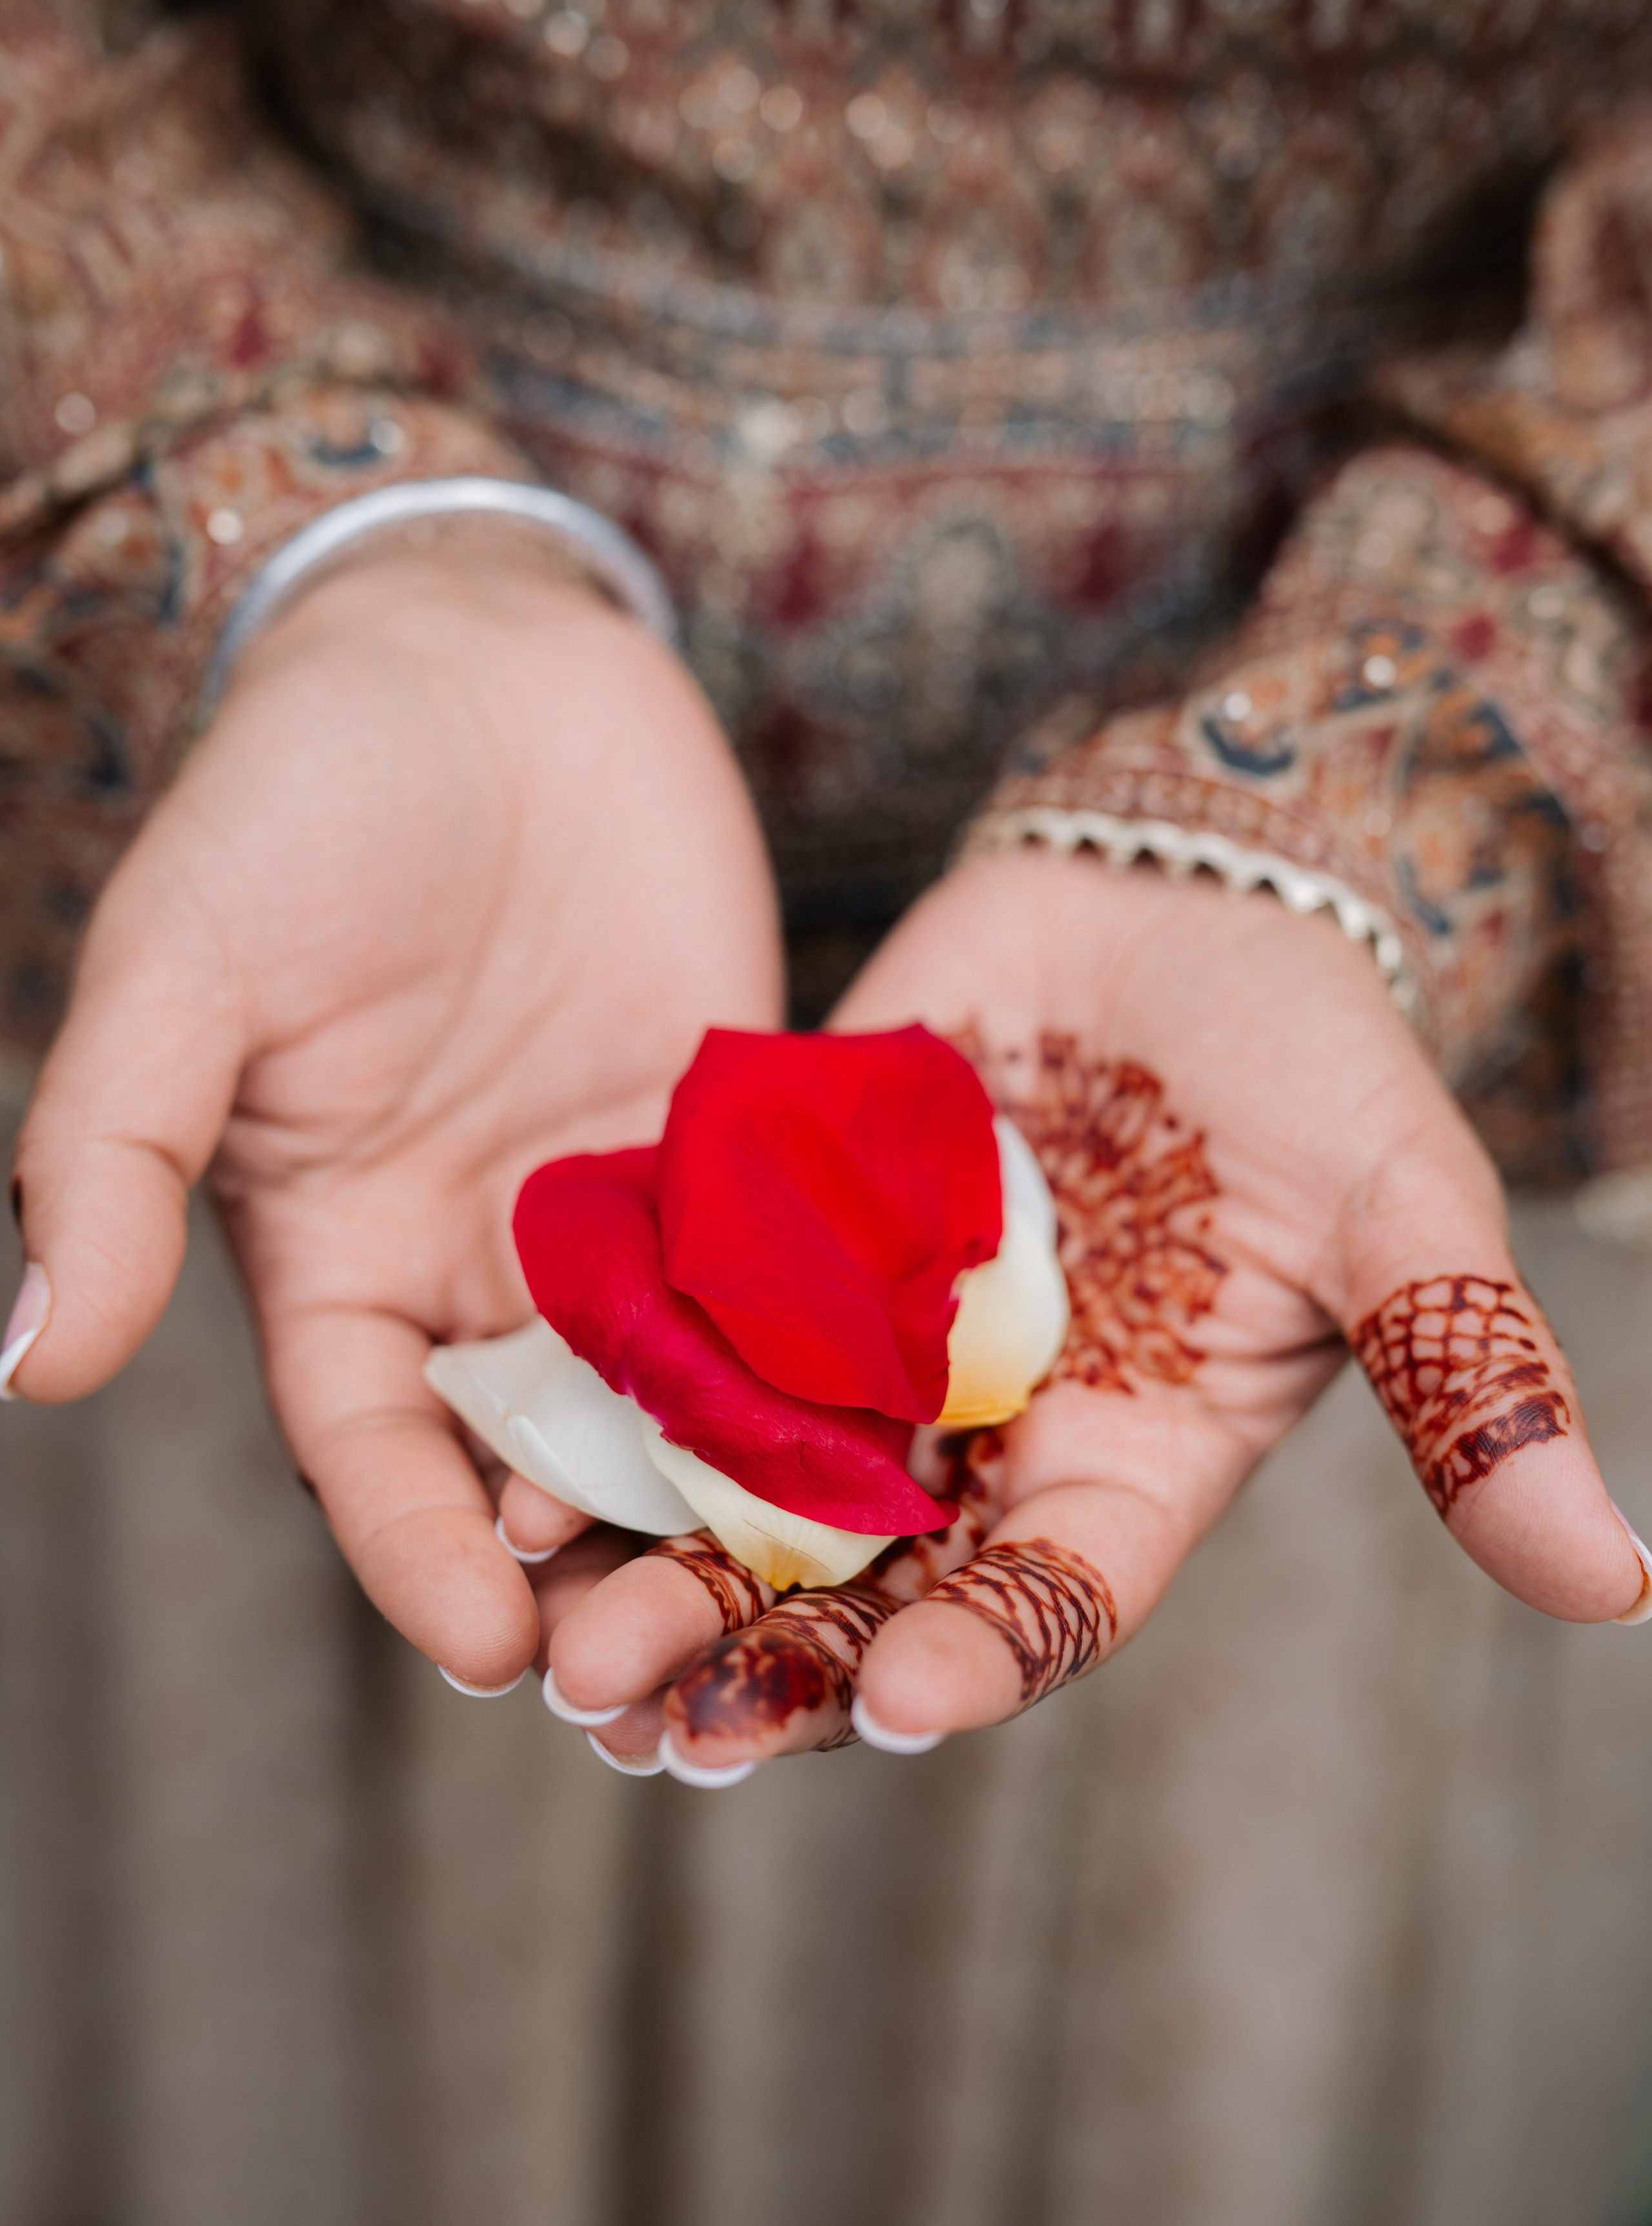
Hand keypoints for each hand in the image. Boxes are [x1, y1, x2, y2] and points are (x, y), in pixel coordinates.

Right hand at [5, 534, 782, 1685]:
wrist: (481, 666)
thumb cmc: (300, 799)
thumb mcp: (186, 968)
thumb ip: (118, 1156)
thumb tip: (32, 1361)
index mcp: (337, 1256)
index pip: (371, 1448)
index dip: (420, 1551)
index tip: (489, 1646)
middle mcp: (480, 1262)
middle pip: (537, 1458)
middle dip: (596, 1563)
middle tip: (677, 1664)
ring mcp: (617, 1208)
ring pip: (676, 1391)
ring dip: (730, 1488)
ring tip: (807, 1583)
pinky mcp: (733, 1140)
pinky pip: (785, 1266)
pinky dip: (828, 1343)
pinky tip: (901, 1412)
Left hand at [534, 851, 1645, 1777]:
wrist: (1179, 893)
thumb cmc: (1313, 1057)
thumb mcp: (1400, 1211)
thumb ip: (1468, 1381)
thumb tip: (1623, 1585)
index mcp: (1126, 1464)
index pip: (1045, 1598)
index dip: (981, 1657)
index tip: (903, 1704)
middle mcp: (980, 1431)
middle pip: (861, 1583)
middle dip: (763, 1653)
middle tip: (646, 1716)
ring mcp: (866, 1339)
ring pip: (743, 1486)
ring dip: (652, 1559)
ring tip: (553, 1633)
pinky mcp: (777, 1238)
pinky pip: (683, 1334)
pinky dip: (604, 1395)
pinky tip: (507, 1440)